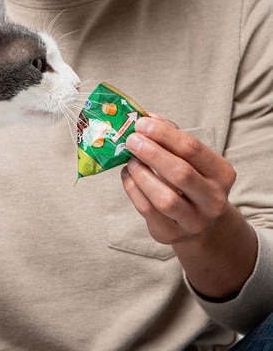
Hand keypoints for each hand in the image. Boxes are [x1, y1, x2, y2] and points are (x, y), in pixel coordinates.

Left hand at [121, 114, 256, 298]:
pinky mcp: (171, 233)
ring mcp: (194, 221)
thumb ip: (171, 137)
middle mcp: (214, 199)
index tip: (141, 123)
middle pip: (181, 173)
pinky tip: (127, 176)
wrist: (200, 223)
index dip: (163, 134)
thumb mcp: (190, 159)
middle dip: (152, 153)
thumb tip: (147, 117)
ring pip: (164, 198)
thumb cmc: (191, 180)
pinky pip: (147, 210)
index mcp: (222, 174)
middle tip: (131, 140)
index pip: (192, 149)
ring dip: (141, 174)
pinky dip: (133, 190)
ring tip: (129, 160)